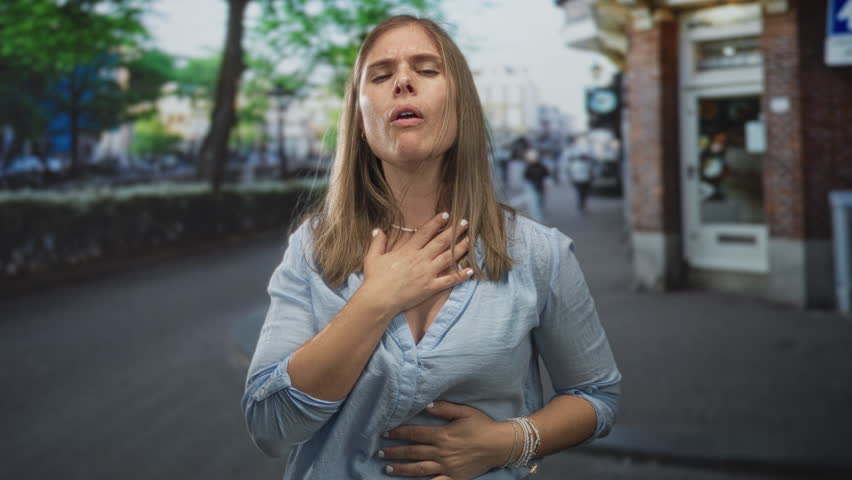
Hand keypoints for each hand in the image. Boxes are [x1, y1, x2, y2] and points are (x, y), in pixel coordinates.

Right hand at [361, 212, 471, 315]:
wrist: (379, 300)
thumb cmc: (375, 279)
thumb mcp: (372, 257)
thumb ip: (378, 242)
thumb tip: (378, 230)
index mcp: (408, 251)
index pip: (425, 232)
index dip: (436, 222)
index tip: (446, 214)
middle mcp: (421, 259)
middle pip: (441, 242)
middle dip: (454, 231)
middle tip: (465, 223)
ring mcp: (427, 273)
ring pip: (448, 257)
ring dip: (460, 248)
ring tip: (470, 239)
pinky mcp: (431, 287)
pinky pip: (449, 280)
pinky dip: (460, 275)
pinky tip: (470, 270)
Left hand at [378, 401, 513, 479]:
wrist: (500, 445)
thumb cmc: (482, 425)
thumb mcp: (464, 411)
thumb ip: (444, 408)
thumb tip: (426, 405)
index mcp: (442, 434)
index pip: (415, 433)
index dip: (399, 433)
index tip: (385, 433)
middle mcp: (442, 451)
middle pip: (413, 452)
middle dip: (394, 452)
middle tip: (379, 453)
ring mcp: (447, 466)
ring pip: (419, 468)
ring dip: (401, 468)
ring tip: (387, 468)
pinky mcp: (454, 477)